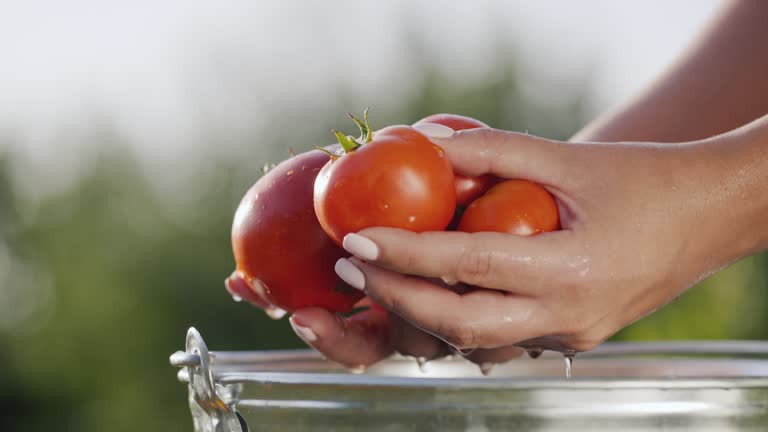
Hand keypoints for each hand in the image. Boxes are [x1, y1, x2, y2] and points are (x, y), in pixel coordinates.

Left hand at [331, 119, 767, 352]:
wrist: (709, 217)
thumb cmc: (645, 181)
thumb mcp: (570, 157)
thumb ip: (495, 152)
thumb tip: (424, 143)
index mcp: (574, 270)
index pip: (469, 268)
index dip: (406, 256)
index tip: (356, 241)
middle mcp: (569, 316)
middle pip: (461, 326)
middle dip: (396, 300)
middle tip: (351, 269)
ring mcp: (570, 335)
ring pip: (476, 344)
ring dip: (421, 316)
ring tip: (378, 280)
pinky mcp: (570, 337)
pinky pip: (500, 339)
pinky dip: (457, 320)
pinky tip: (427, 293)